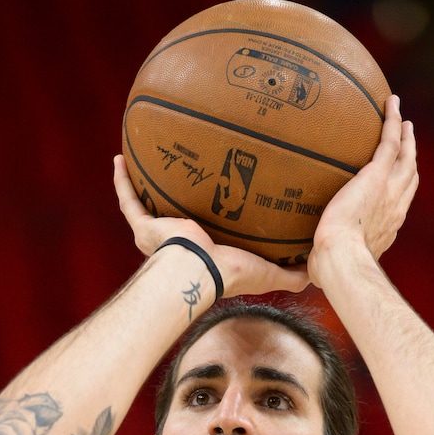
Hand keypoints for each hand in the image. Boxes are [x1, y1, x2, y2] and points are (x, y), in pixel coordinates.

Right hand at [113, 155, 309, 297]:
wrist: (201, 271)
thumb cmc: (232, 275)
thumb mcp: (268, 273)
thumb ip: (291, 273)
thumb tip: (315, 272)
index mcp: (205, 254)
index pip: (206, 236)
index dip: (209, 222)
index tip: (215, 203)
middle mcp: (176, 244)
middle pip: (173, 217)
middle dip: (173, 201)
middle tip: (182, 175)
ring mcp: (156, 235)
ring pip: (145, 206)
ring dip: (143, 186)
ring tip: (146, 159)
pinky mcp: (143, 227)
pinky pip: (127, 200)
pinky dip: (121, 181)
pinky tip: (119, 160)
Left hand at [308, 95, 417, 286]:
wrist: (341, 257)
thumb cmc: (333, 268)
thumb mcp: (330, 265)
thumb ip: (324, 263)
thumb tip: (307, 274)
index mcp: (386, 228)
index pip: (397, 206)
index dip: (400, 191)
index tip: (396, 182)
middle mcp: (395, 208)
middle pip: (409, 177)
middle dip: (410, 159)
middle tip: (408, 143)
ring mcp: (390, 189)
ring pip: (405, 156)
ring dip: (406, 137)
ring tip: (403, 120)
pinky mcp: (378, 174)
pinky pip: (390, 140)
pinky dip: (393, 120)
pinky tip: (391, 103)